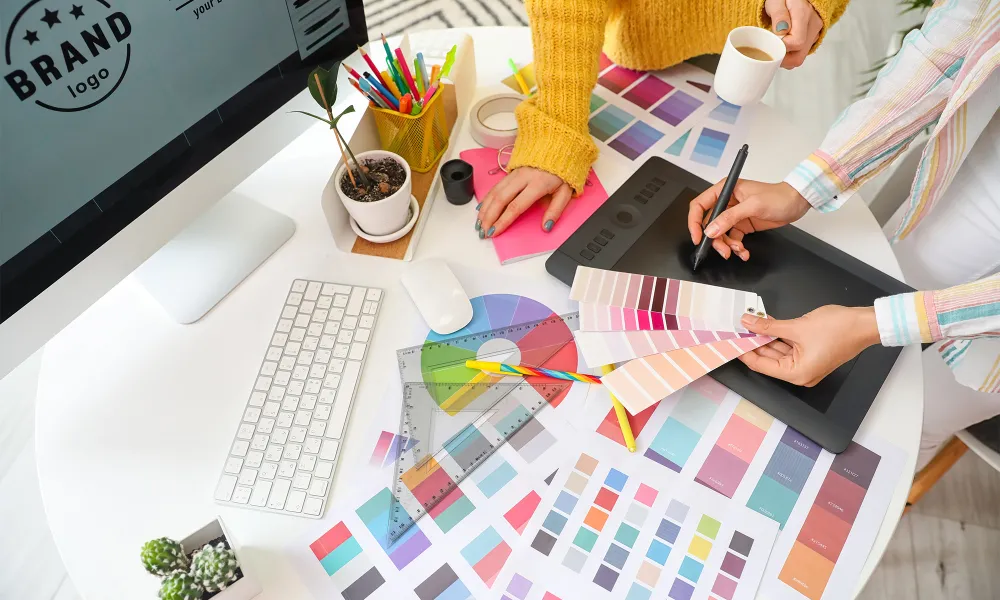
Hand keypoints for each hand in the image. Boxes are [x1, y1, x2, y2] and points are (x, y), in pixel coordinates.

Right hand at [476, 167, 571, 237]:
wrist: (557, 149)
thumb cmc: (561, 173)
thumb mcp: (565, 192)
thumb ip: (556, 210)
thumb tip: (546, 226)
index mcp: (537, 184)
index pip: (516, 206)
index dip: (503, 220)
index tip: (495, 231)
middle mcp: (522, 178)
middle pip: (500, 199)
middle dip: (489, 217)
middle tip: (483, 231)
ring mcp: (514, 174)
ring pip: (494, 192)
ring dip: (485, 209)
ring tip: (479, 224)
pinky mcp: (510, 172)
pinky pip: (495, 187)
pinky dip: (486, 199)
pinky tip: (480, 209)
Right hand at [688, 180, 809, 260]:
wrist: (796, 203)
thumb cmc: (778, 196)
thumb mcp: (753, 205)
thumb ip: (730, 217)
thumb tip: (711, 229)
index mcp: (725, 190)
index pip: (700, 205)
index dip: (694, 222)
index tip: (698, 237)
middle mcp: (726, 202)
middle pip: (709, 224)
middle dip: (715, 239)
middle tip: (723, 250)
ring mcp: (734, 214)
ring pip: (720, 234)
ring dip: (727, 245)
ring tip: (738, 251)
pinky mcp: (742, 225)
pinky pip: (732, 239)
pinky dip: (736, 247)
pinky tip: (744, 252)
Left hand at [738, 306, 880, 385]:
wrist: (864, 323)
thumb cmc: (839, 329)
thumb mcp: (796, 327)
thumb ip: (768, 326)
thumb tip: (748, 323)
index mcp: (796, 373)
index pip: (760, 365)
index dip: (744, 352)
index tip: (731, 340)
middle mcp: (801, 374)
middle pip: (768, 359)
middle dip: (753, 343)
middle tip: (738, 329)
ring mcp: (806, 365)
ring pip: (778, 352)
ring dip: (765, 338)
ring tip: (750, 324)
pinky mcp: (811, 355)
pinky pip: (789, 348)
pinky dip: (778, 337)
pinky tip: (766, 325)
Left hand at [764, 0, 823, 67]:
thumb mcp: (777, 1)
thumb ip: (779, 14)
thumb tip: (781, 31)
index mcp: (804, 14)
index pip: (796, 42)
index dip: (781, 48)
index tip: (770, 44)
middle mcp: (813, 25)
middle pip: (799, 56)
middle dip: (782, 59)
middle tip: (770, 51)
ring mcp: (814, 32)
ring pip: (800, 57)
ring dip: (785, 58)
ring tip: (775, 47)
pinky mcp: (812, 37)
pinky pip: (801, 52)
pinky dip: (790, 54)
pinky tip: (782, 46)